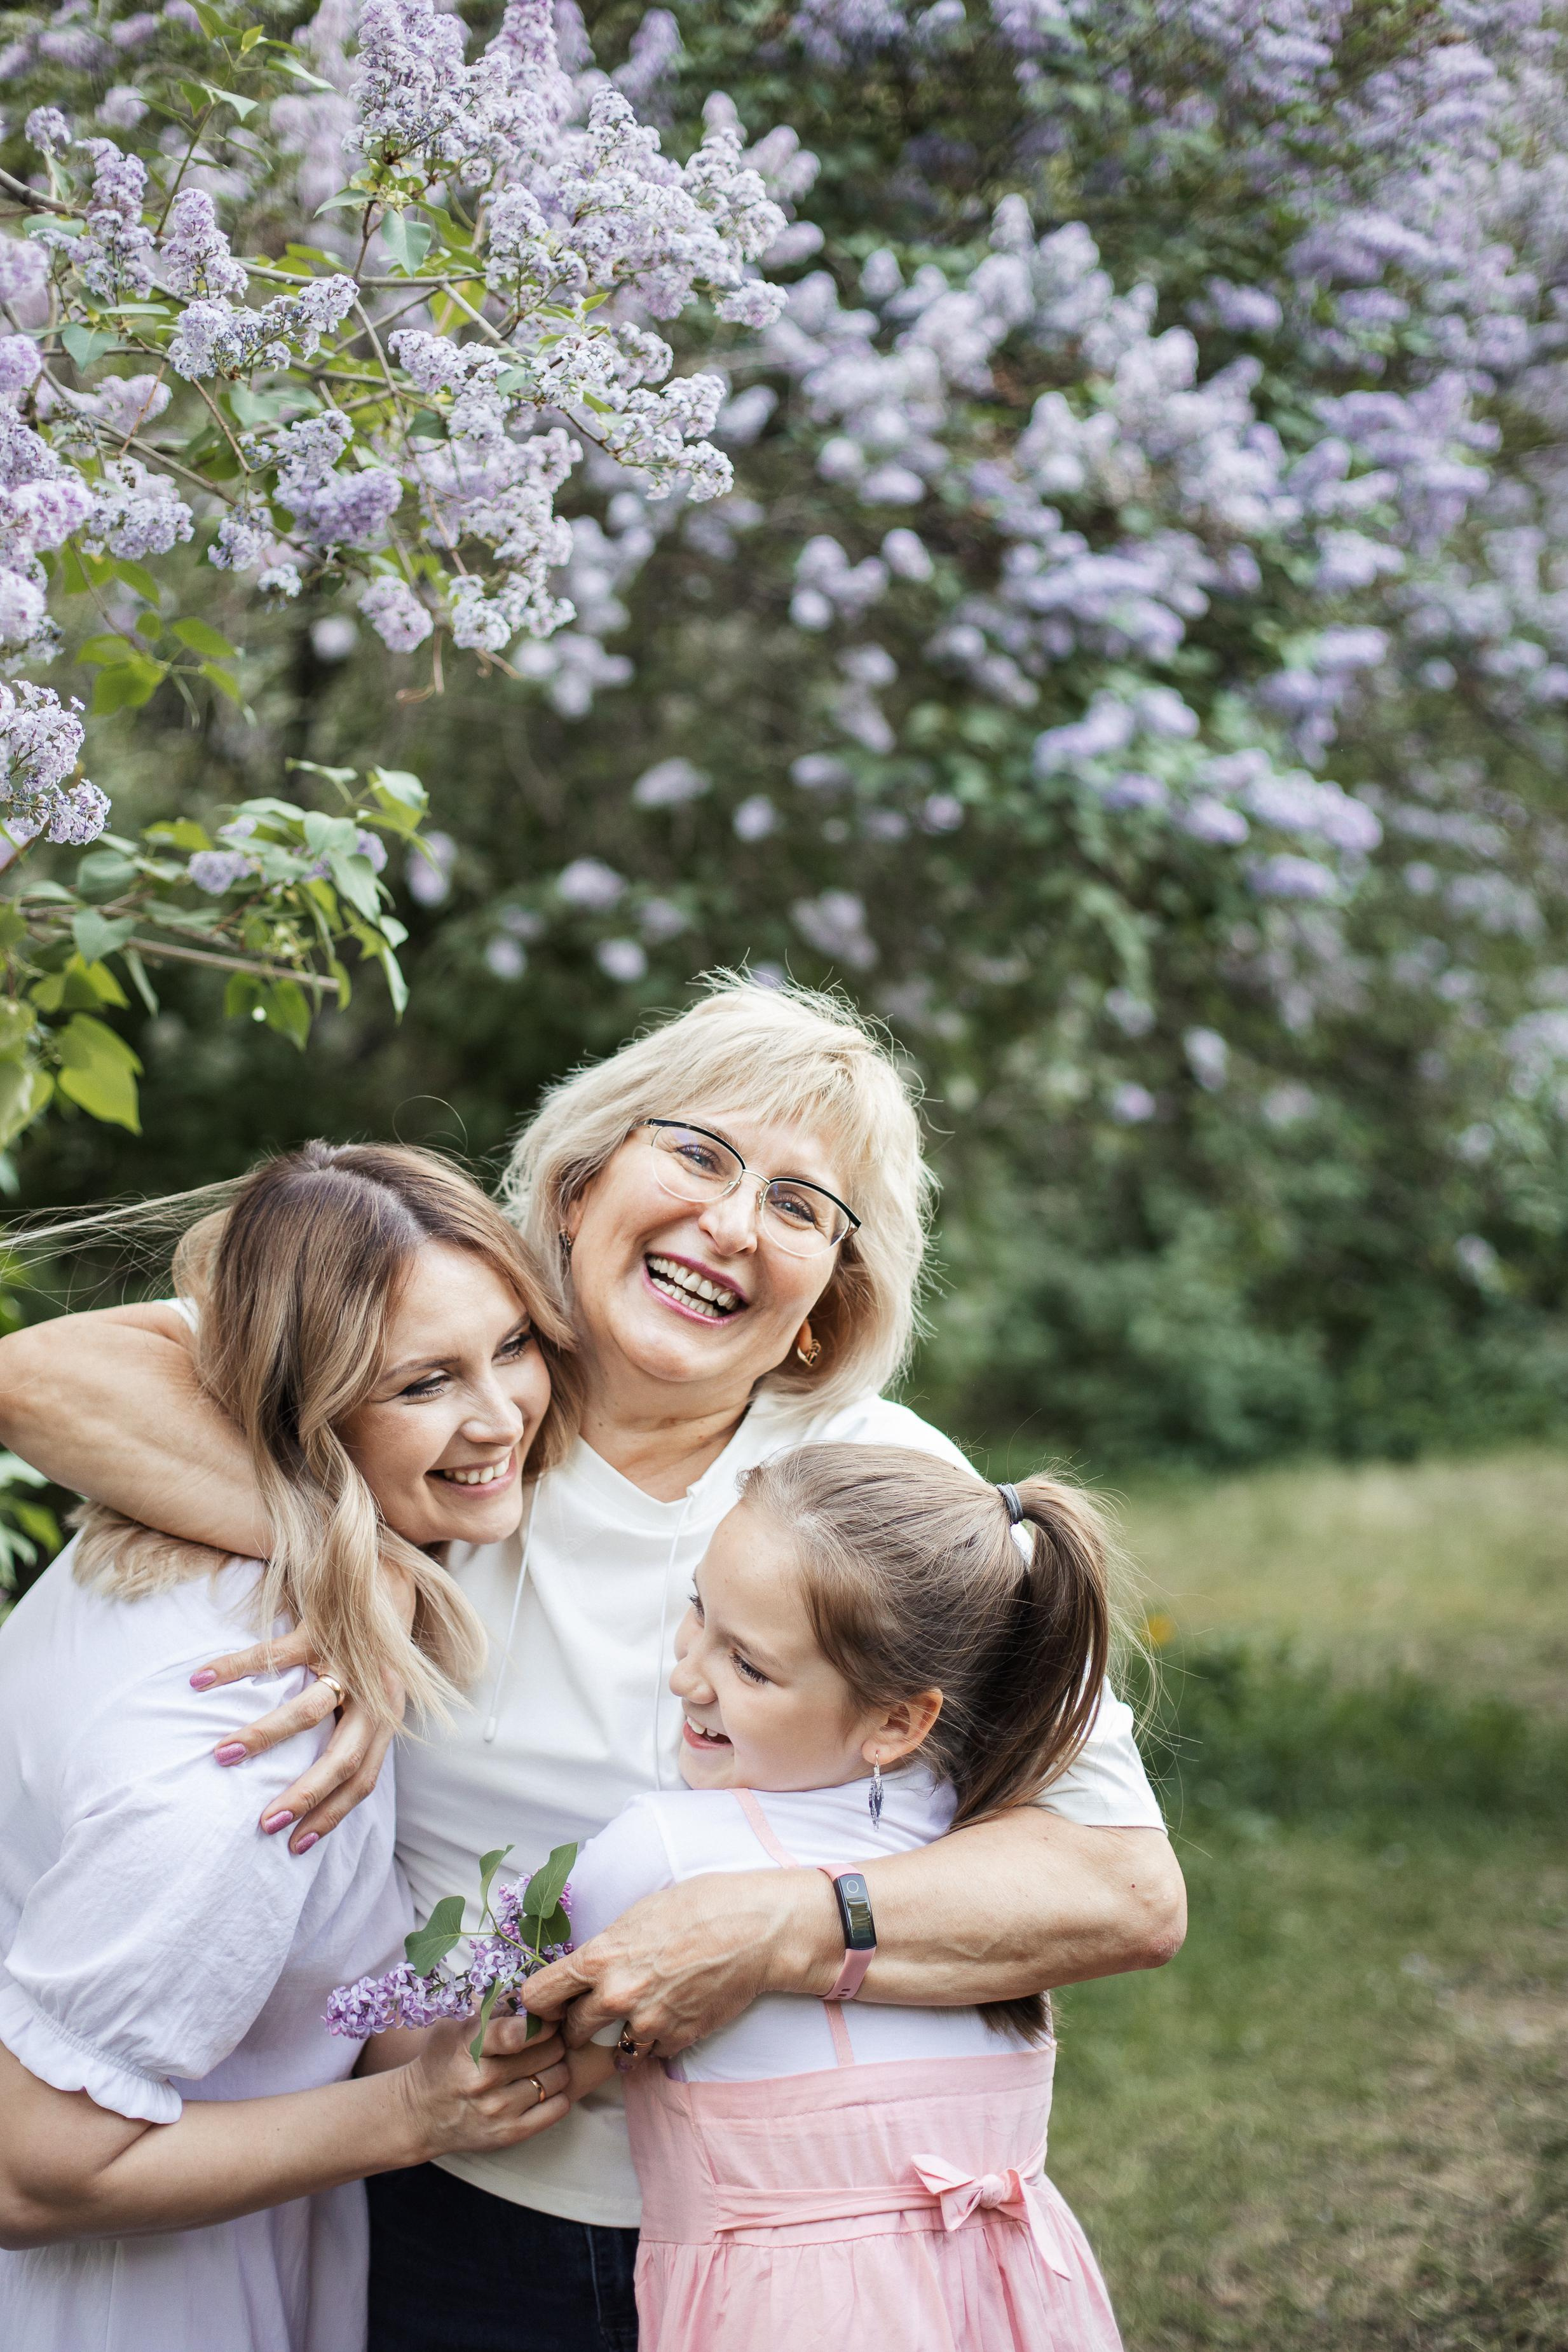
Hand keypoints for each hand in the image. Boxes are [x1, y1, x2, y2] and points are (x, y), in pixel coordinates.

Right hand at [192, 1624, 399, 1856]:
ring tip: (222, 1757)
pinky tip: (200, 1681)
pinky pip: (273, 1655)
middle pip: (343, 1757)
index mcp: (385, 1715)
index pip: (364, 1779)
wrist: (389, 1572)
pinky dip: (233, 1669)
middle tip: (264, 1823)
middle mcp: (372, 1693)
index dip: (332, 1815)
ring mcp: (348, 1660)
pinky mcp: (323, 1626)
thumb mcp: (375, 1692)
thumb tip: (317, 1782)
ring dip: (263, 1737)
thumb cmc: (373, 1644)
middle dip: (304, 1796)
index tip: (296, 1845)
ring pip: (306, 1710)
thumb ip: (354, 1731)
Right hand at [399, 2015, 571, 2159]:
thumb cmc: (444, 2061)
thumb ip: (492, 2008)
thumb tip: (532, 1992)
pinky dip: (559, 2093)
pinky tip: (545, 2086)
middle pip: (548, 2050)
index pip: (516, 2033)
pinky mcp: (510, 2134)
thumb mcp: (457, 2026)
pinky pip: (558, 2107)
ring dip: (558, 2065)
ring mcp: (498, 2111)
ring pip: (558, 2077)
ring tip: (545, 2062)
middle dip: (554, 2039)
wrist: (420, 2114)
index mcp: (469, 2048)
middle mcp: (484, 2082)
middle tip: (548, 2038)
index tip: (546, 2016)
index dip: (540, 2022)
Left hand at [523, 1868, 839, 2058]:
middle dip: (578, 2023)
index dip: (540, 2002)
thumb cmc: (696, 1908)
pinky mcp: (676, 2039)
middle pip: (571, 2029)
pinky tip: (669, 2013)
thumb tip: (583, 1969)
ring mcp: (646, 2022)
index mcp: (599, 1958)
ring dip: (618, 2036)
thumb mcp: (636, 1916)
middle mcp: (616, 1995)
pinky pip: (650, 2052)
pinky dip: (654, 2040)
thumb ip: (604, 1949)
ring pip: (611, 2048)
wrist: (752, 1930)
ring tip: (638, 2011)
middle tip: (593, 2010)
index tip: (548, 2002)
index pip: (537, 1996)